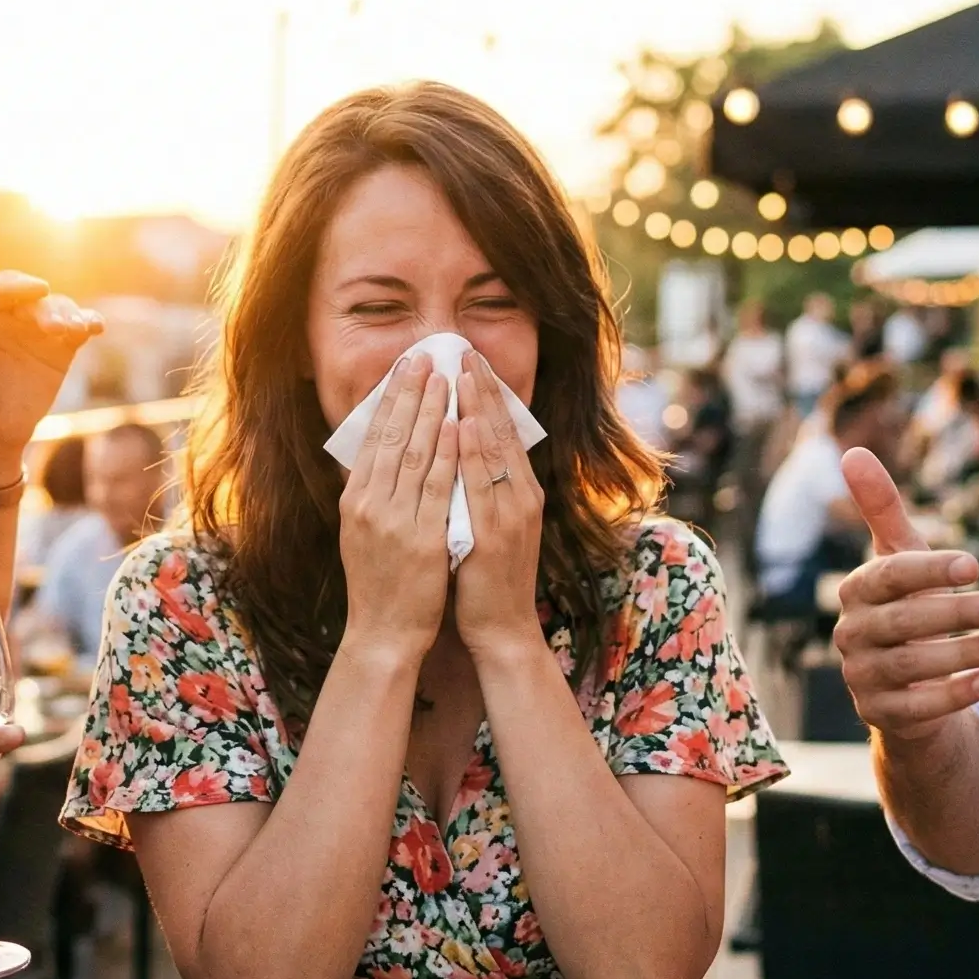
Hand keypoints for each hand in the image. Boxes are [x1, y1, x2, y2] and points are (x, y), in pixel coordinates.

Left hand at [0, 272, 104, 480]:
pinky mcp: (60, 349)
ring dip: (71, 315)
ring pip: (60, 309)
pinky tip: (97, 327)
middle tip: (55, 329)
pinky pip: (78, 329)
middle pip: (35, 299)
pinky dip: (89, 323)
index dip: (21, 285)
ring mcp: (38, 332)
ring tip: (76, 330)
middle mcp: (12, 317)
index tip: (39, 289)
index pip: (3, 288)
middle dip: (48, 309)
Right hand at [337, 352, 460, 660]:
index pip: (375, 437)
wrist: (383, 632)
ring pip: (415, 455)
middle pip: (392, 437)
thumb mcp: (363, 531)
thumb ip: (373, 493)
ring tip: (445, 377)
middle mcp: (370, 504)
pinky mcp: (420, 539)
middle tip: (425, 356)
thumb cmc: (379, 582)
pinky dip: (447, 455)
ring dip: (431, 412)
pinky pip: (437, 488)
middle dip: (410, 393)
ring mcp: (394, 521)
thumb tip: (383, 452)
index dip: (391, 399)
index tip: (406, 367)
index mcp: (355, 500)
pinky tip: (457, 427)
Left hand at [454, 352, 544, 659]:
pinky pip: (483, 485)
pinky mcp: (497, 533)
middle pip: (503, 431)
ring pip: (496, 450)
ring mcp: (512, 514)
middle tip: (465, 350)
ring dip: (480, 408)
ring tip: (463, 372)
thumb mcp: (486, 524)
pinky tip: (465, 425)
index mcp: (520, 492)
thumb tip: (456, 450)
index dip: (487, 395)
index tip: (468, 361)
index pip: (504, 432)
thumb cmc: (485, 578)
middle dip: (483, 389)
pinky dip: (475, 453)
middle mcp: (522, 496)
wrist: (500, 628)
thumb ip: (476, 489)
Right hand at [830, 448, 978, 753]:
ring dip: (963, 652)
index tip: (975, 564)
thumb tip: (852, 450)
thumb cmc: (910, 610)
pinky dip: (953, 694)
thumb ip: (882, 509)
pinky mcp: (882, 717)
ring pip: (909, 666)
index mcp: (855, 592)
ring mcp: (862, 679)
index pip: (886, 577)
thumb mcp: (903, 560)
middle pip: (899, 623)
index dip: (928, 569)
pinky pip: (916, 709)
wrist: (909, 687)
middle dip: (956, 613)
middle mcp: (851, 636)